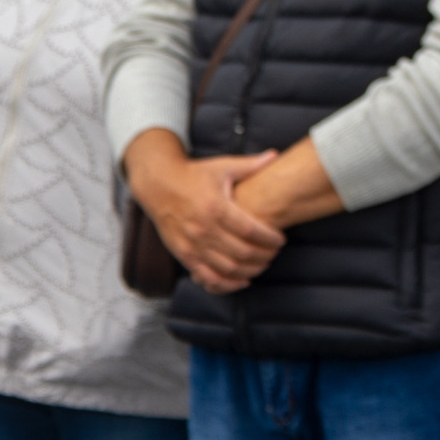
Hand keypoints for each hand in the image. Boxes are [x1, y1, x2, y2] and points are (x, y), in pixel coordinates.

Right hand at [123, 130, 284, 294]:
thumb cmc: (194, 175)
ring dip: (250, 270)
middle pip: (242, 252)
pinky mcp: (184, 255)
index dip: (270, 238)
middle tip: (274, 253)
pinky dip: (227, 284)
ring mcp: (192, 244)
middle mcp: (204, 228)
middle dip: (264, 256)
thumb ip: (250, 165)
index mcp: (216, 206)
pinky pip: (207, 277)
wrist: (158, 185)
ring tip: (262, 264)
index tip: (281, 239)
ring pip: (227, 268)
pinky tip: (242, 280)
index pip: (251, 230)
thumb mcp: (222, 167)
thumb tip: (275, 155)